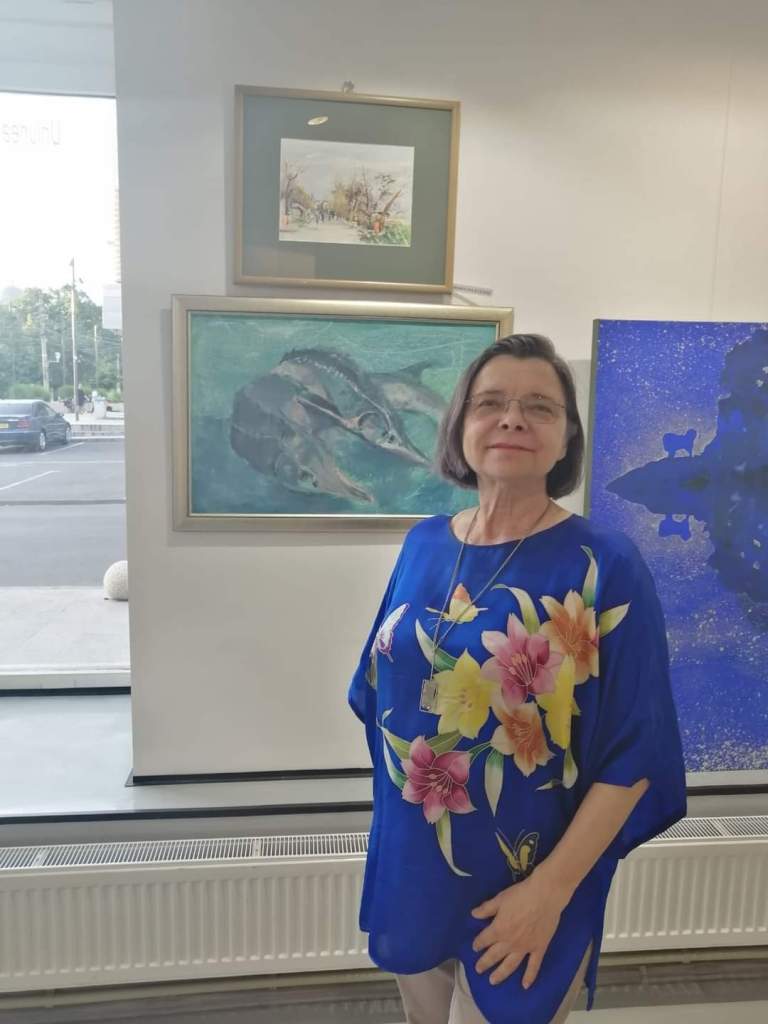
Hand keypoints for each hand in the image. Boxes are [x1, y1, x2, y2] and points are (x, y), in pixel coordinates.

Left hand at [470, 869, 570, 987]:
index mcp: (498, 929)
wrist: (544, 897)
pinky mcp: (539, 948)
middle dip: (485, 962)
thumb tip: (473, 914)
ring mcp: (525, 948)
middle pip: (494, 955)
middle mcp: (510, 942)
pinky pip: (533, 966)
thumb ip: (486, 909)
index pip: (484, 939)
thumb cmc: (520, 895)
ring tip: (492, 981)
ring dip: (500, 974)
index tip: (475, 947)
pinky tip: (525, 985)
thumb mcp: (500, 899)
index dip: (478, 943)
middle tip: (478, 969)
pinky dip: (529, 977)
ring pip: (510, 965)